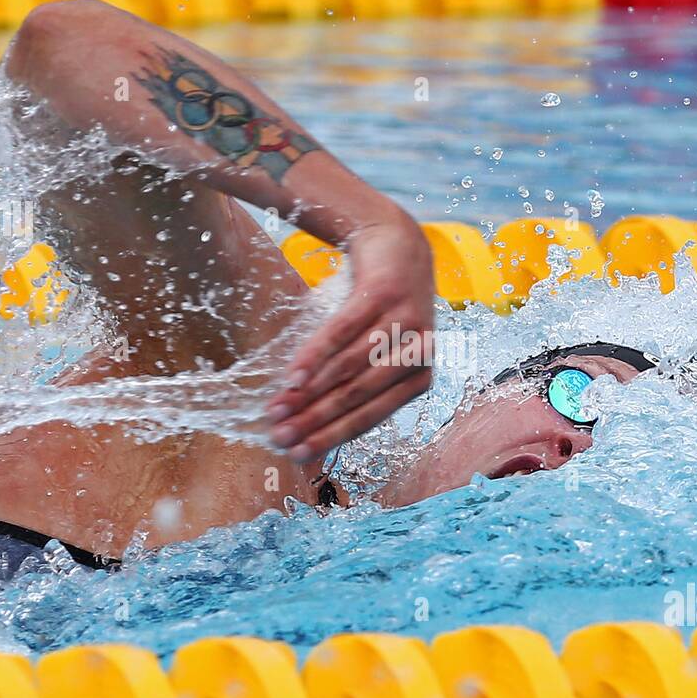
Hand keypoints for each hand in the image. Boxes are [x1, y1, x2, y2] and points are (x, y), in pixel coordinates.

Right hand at [266, 220, 435, 461]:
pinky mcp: (382, 293)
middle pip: (358, 396)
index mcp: (420, 377)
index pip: (371, 416)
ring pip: (349, 368)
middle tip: (279, 437)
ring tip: (276, 408)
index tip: (297, 453)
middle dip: (314, 421)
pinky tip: (292, 376)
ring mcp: (403, 321)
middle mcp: (418, 352)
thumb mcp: (382, 351)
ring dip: (308, 393)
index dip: (331, 436)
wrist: (398, 244)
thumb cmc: (383, 311)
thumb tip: (311, 430)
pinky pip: (342, 331)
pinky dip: (315, 356)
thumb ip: (357, 386)